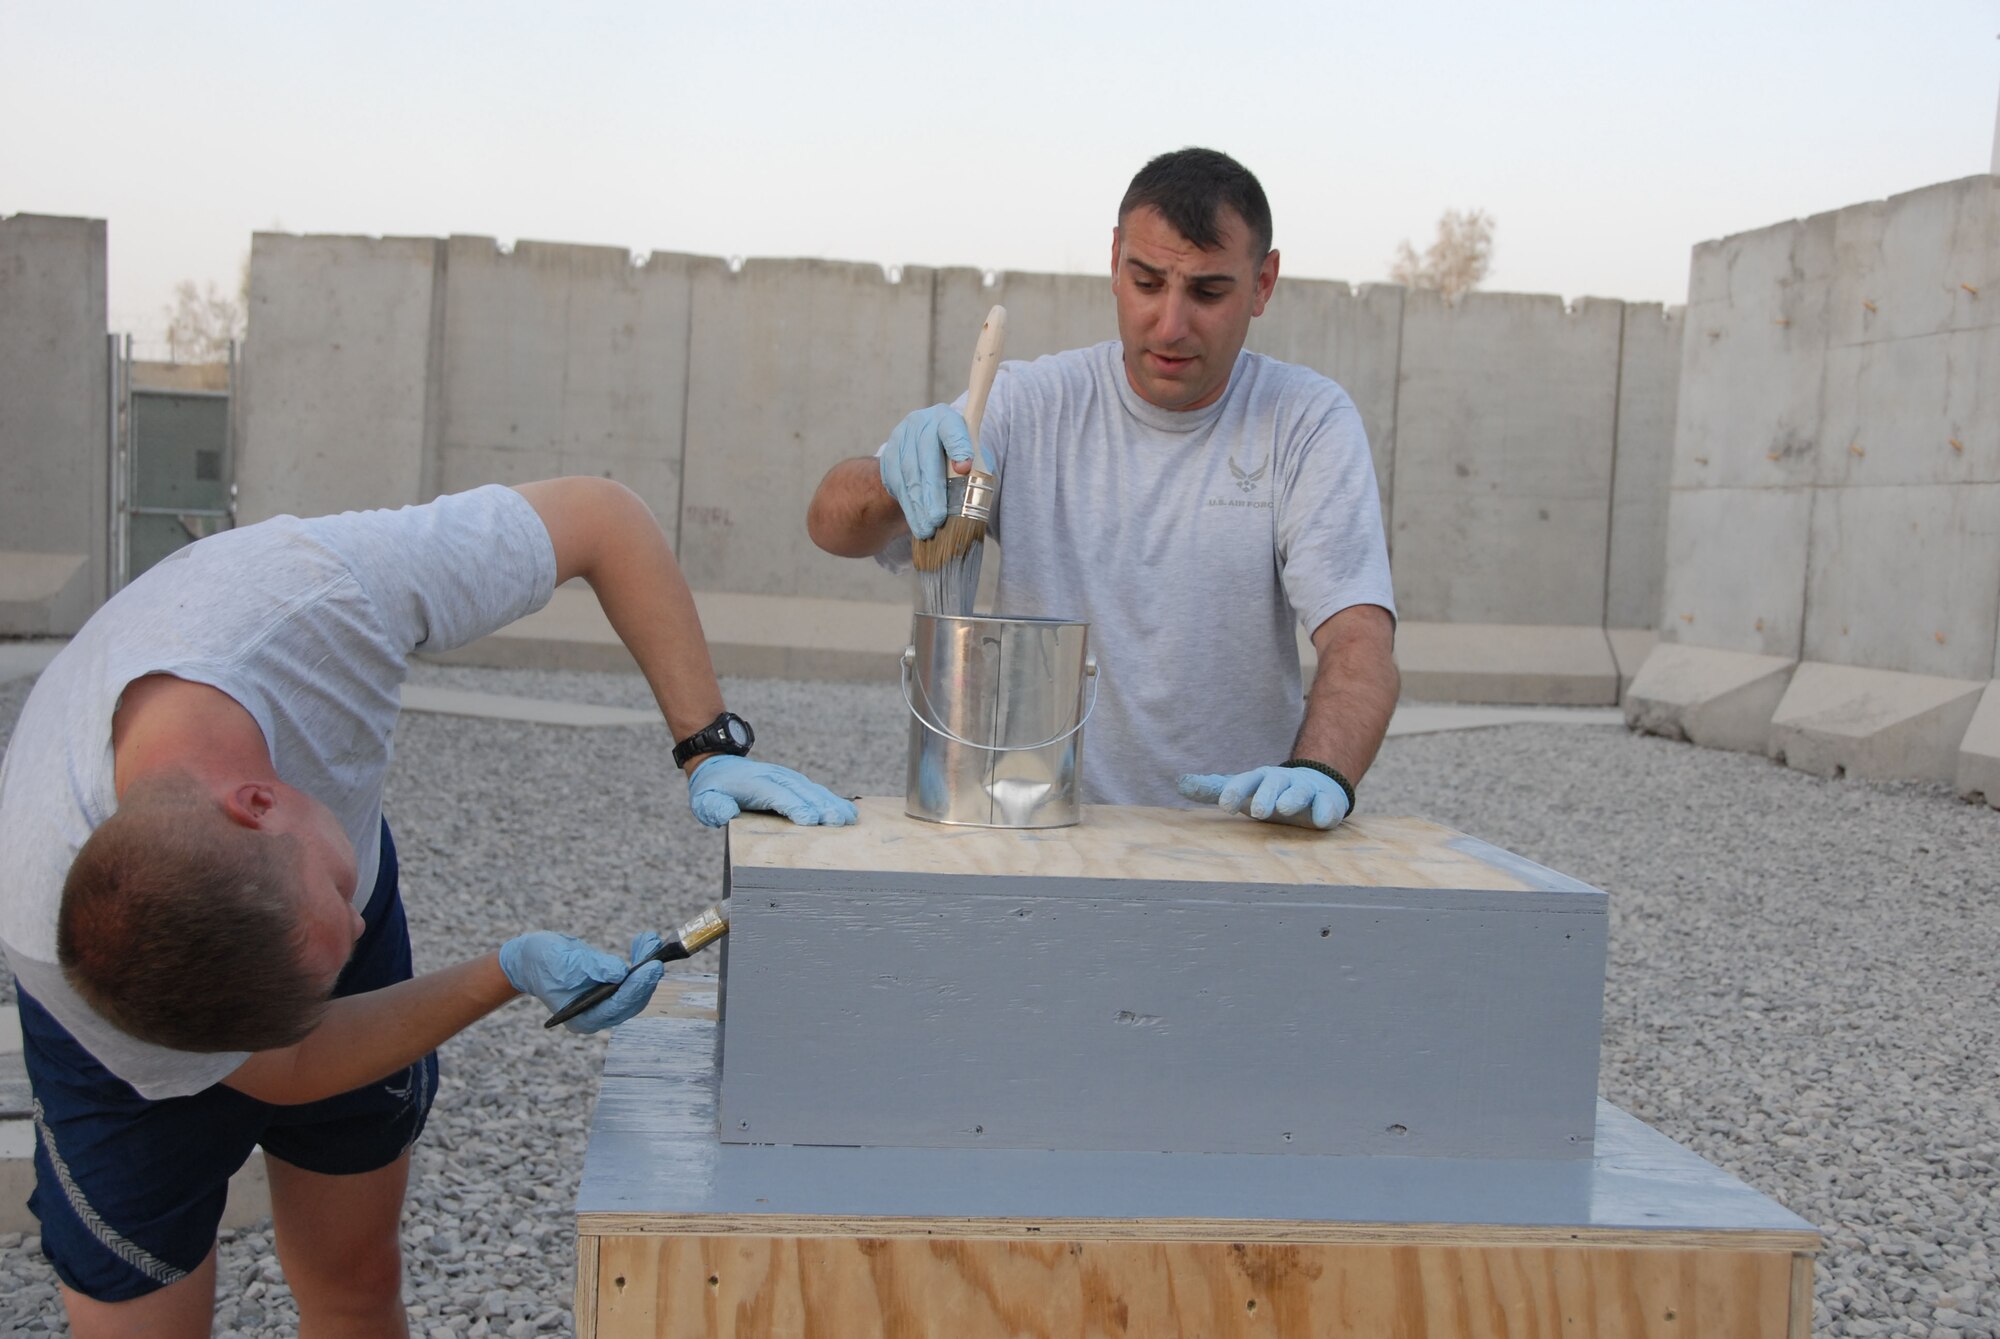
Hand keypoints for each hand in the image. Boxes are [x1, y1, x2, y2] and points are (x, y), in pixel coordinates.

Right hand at [499, 931, 665, 1033]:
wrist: (531, 958)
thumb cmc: (543, 962)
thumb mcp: (565, 963)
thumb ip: (594, 969)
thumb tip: (621, 971)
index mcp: (583, 1018)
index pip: (617, 1006)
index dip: (637, 987)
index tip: (652, 967)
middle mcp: (597, 1014)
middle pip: (632, 1001)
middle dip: (647, 977)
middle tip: (658, 954)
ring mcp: (604, 1002)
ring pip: (635, 989)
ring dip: (647, 965)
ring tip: (650, 940)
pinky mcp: (610, 987)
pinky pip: (632, 978)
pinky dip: (640, 960)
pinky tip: (644, 942)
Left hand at [688, 756, 859, 827]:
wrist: (718, 764)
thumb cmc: (713, 790)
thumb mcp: (704, 801)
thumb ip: (715, 808)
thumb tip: (725, 813)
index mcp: (754, 783)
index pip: (777, 795)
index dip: (794, 807)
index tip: (811, 821)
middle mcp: (775, 777)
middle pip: (801, 792)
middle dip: (821, 807)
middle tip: (838, 822)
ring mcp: (787, 777)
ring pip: (813, 790)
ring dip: (831, 803)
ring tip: (849, 818)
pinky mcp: (794, 782)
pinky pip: (815, 790)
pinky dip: (831, 800)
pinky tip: (847, 811)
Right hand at [879, 404, 974, 538]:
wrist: (925, 452)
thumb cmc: (957, 456)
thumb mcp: (973, 455)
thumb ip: (978, 467)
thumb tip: (975, 490)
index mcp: (946, 418)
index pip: (951, 429)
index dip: (958, 447)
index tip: (965, 468)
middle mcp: (920, 423)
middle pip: (926, 460)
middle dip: (932, 494)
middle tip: (938, 519)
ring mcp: (901, 439)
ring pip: (909, 476)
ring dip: (918, 506)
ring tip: (927, 529)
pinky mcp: (888, 456)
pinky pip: (897, 485)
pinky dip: (908, 507)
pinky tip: (916, 522)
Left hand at [1177, 766, 1351, 829]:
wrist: (1313, 785)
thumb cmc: (1268, 793)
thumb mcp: (1242, 790)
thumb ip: (1214, 788)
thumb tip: (1180, 783)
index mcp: (1259, 779)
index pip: (1244, 782)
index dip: (1235, 792)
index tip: (1225, 806)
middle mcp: (1282, 781)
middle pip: (1273, 784)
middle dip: (1265, 795)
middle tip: (1257, 811)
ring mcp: (1305, 790)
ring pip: (1300, 791)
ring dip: (1293, 798)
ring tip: (1285, 808)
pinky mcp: (1326, 802)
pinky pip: (1327, 806)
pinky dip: (1326, 811)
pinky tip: (1322, 820)